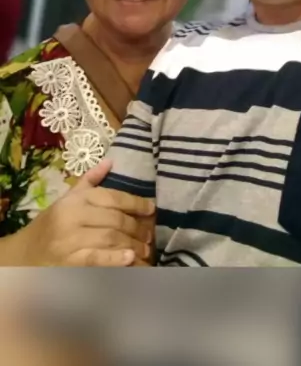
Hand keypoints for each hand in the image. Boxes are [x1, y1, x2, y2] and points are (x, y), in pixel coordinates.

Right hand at [7, 159, 154, 266]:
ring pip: (109, 238)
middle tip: (150, 236)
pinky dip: (114, 258)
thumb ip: (90, 181)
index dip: (135, 203)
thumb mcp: (68, 198)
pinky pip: (96, 259)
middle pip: (114, 219)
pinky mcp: (68, 262)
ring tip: (144, 250)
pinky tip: (129, 258)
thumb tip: (110, 161)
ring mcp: (70, 240)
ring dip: (131, 244)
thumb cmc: (52, 223)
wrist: (25, 253)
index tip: (151, 209)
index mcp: (77, 199)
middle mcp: (73, 216)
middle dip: (136, 228)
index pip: (112, 197)